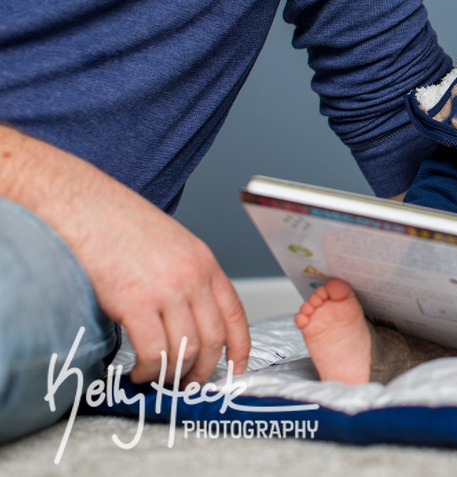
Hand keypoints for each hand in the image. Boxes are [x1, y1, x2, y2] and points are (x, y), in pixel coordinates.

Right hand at [0, 126, 250, 383]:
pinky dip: (148, 371)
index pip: (235, 312)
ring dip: (173, 374)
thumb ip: (185, 277)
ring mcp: (167, 290)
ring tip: (158, 379)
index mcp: (204, 262)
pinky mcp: (135, 302)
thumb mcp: (170, 244)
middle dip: (204, 369)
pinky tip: (137, 372)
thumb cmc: (119, 223)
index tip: (237, 365)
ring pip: (186, 350)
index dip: (240, 346)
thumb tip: (186, 317)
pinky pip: (154, 352)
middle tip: (190, 383)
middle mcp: (193, 277)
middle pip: (214, 338)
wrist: (83, 205)